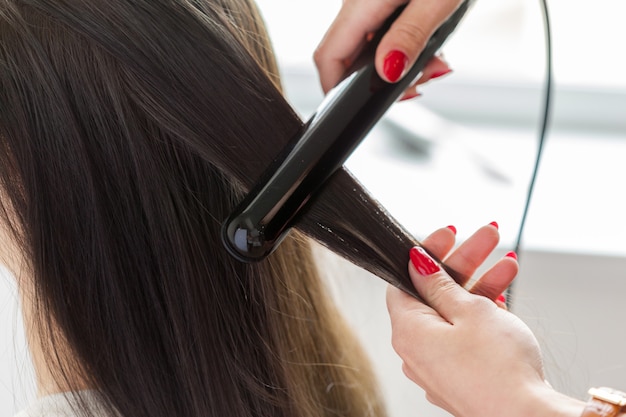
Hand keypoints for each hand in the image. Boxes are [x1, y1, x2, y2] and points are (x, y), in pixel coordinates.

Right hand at [314, 0, 459, 93]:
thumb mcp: (438, 0)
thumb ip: (409, 37)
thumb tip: (387, 73)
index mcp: (363, 2)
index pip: (329, 56)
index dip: (334, 89)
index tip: (354, 106)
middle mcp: (361, 1)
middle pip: (349, 55)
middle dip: (379, 81)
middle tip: (420, 84)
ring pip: (371, 46)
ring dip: (398, 66)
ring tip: (436, 66)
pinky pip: (387, 31)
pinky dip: (405, 48)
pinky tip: (432, 50)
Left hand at [386, 224, 584, 416]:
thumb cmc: (497, 367)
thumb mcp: (468, 310)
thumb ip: (439, 283)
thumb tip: (416, 264)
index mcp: (407, 331)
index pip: (406, 280)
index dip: (428, 253)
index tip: (450, 234)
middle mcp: (415, 350)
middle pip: (434, 293)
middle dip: (464, 262)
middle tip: (488, 237)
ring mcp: (437, 365)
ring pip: (454, 313)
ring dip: (480, 285)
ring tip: (508, 264)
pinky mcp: (459, 375)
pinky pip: (464, 335)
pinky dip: (481, 315)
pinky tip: (503, 296)